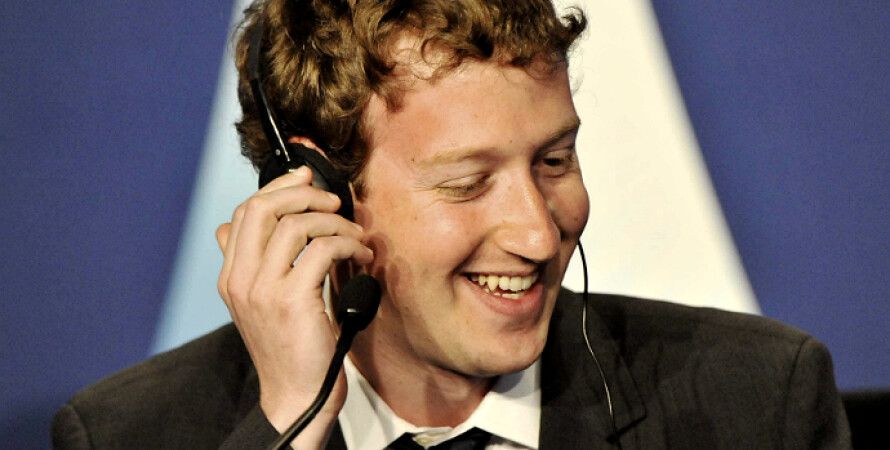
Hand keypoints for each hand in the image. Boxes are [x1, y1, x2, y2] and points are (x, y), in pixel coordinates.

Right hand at [215, 166, 372, 446]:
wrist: (297, 394)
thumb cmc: (289, 346)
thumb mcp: (261, 301)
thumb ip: (255, 263)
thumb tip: (247, 221)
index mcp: (231, 275)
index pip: (245, 211)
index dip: (278, 186)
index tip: (308, 178)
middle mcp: (240, 279)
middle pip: (264, 208)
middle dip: (304, 193)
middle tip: (334, 201)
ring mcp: (263, 290)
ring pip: (296, 224)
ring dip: (335, 222)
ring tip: (355, 236)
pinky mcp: (293, 300)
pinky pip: (322, 250)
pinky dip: (348, 245)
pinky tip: (362, 257)